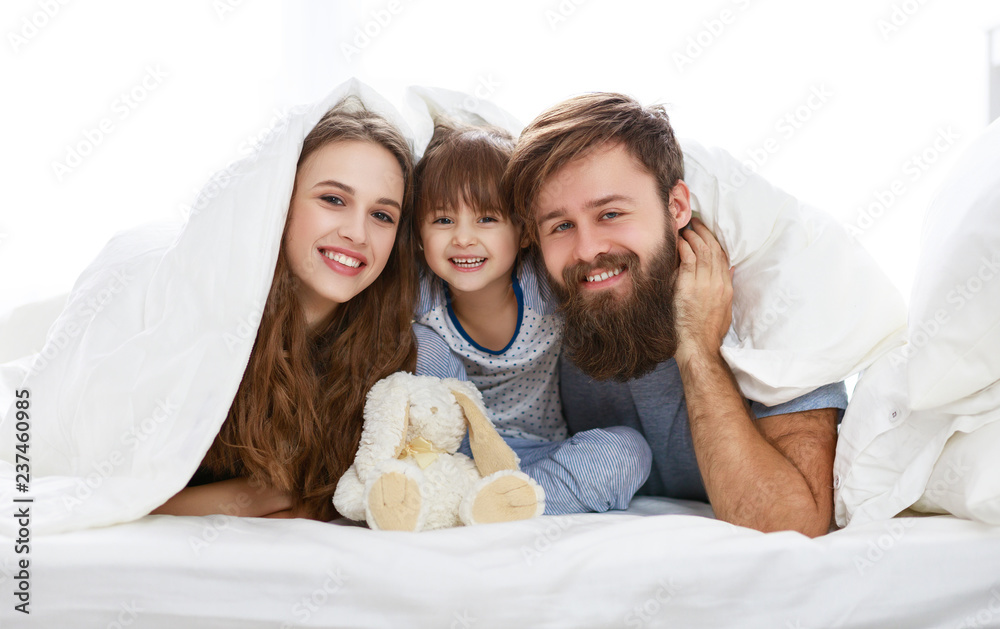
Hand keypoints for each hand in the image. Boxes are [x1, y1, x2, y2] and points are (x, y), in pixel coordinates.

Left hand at [674, 218, 732, 364]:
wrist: (699, 347)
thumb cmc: (707, 333)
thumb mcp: (724, 310)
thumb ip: (725, 290)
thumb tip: (730, 271)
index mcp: (727, 288)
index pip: (724, 257)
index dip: (716, 242)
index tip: (708, 233)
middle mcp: (718, 283)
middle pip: (714, 250)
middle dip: (705, 233)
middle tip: (696, 223)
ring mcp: (704, 284)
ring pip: (702, 251)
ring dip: (693, 237)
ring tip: (686, 228)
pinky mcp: (689, 287)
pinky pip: (687, 260)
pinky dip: (683, 248)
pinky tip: (679, 241)